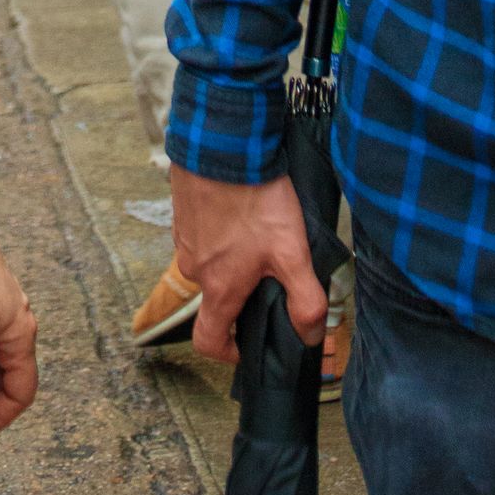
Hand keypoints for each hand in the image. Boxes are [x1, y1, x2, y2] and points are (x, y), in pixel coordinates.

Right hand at [172, 169, 327, 360]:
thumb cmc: (255, 200)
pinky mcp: (184, 211)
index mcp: (218, 287)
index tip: (248, 342)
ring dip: (230, 259)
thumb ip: (305, 299)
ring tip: (259, 234)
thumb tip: (311, 336)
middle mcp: (195, 268)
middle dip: (240, 293)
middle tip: (269, 273)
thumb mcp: (291, 252)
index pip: (208, 341)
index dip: (228, 351)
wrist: (223, 143)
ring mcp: (185, 238)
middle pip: (213, 298)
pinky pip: (201, 233)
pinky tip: (242, 210)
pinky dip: (219, 231)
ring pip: (207, 263)